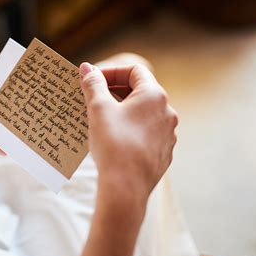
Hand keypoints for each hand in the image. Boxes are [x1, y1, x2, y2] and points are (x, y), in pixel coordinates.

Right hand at [70, 62, 177, 255]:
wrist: (126, 188)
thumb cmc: (113, 144)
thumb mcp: (99, 109)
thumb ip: (93, 85)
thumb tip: (87, 68)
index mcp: (155, 96)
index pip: (135, 71)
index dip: (112, 72)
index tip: (93, 81)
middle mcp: (167, 113)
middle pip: (140, 92)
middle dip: (115, 92)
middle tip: (94, 99)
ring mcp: (168, 135)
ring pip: (144, 115)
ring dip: (123, 112)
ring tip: (101, 120)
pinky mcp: (163, 153)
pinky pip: (146, 134)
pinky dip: (131, 130)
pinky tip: (114, 140)